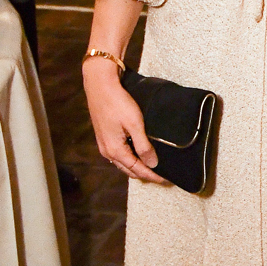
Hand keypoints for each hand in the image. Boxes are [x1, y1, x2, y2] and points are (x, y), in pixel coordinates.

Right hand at [82, 59, 167, 183]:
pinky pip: (119, 154)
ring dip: (137, 166)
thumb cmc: (117, 102)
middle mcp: (107, 152)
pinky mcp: (104, 137)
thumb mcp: (135, 124)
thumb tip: (152, 163)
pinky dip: (130, 158)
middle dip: (145, 174)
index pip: (137, 170)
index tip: (165, 179)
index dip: (152, 176)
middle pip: (129, 170)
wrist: (100, 86)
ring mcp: (104, 145)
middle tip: (161, 175)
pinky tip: (138, 153)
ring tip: (152, 166)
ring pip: (123, 163)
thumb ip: (144, 146)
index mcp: (115, 151)